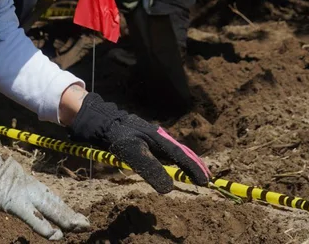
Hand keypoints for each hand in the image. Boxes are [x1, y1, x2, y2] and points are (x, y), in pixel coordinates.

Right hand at [0, 140, 89, 240]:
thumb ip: (5, 182)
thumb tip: (5, 187)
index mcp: (20, 177)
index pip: (44, 194)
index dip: (58, 205)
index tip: (71, 214)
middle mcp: (24, 183)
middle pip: (51, 200)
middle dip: (68, 213)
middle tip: (85, 223)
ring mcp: (19, 191)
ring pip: (48, 207)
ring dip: (64, 219)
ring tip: (80, 226)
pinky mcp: (10, 201)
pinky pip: (31, 217)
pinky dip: (44, 226)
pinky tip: (57, 236)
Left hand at [70, 93, 211, 192]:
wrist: (102, 121)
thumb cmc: (118, 136)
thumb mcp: (133, 154)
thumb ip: (151, 169)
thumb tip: (169, 188)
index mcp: (161, 140)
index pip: (183, 157)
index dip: (195, 170)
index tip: (206, 181)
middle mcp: (161, 138)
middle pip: (182, 153)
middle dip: (195, 165)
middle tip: (206, 178)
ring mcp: (153, 138)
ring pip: (174, 152)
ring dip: (186, 163)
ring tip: (194, 173)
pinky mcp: (145, 140)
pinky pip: (164, 152)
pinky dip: (174, 160)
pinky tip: (173, 165)